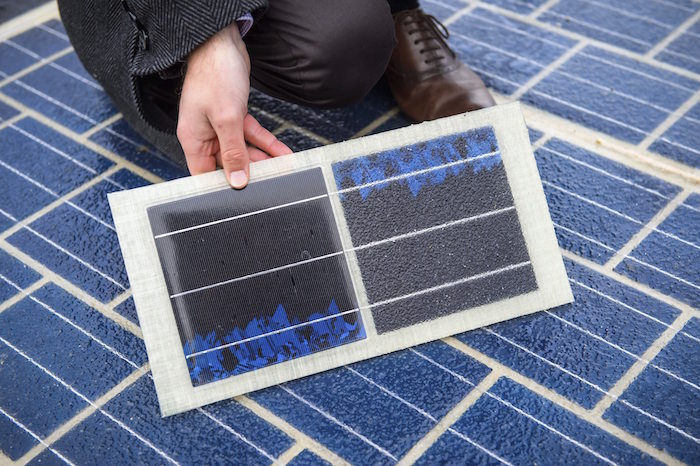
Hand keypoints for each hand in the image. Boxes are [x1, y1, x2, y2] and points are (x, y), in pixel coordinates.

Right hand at [177, 24, 291, 187]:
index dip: (222, 188)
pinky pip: (251, 135)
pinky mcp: (234, 115)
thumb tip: (238, 180)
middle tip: (272, 184)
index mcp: (194, 140)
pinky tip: (283, 152)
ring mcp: (220, 126)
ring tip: (284, 169)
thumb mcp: (227, 119)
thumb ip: (234, 152)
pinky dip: (267, 142)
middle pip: (228, 164)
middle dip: (250, 173)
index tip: (241, 199)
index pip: (205, 175)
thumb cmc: (215, 75)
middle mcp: (205, 135)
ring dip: (264, 159)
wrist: (222, 42)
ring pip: (244, 151)